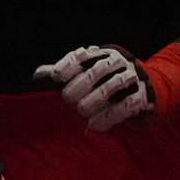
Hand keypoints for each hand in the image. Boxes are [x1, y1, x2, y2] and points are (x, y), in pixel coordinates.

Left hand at [38, 44, 154, 131]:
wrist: (141, 89)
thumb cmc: (103, 82)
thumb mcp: (83, 74)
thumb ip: (62, 74)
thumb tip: (37, 75)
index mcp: (99, 55)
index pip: (82, 56)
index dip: (68, 65)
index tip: (56, 76)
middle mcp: (117, 62)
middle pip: (97, 71)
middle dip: (80, 85)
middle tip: (68, 99)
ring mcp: (132, 78)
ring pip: (114, 86)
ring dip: (95, 100)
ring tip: (82, 111)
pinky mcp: (143, 96)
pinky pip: (128, 104)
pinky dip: (110, 115)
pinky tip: (95, 125)